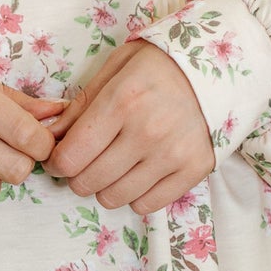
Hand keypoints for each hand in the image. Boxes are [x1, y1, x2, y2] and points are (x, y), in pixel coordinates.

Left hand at [42, 38, 214, 216]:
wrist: (221, 69)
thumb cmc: (160, 65)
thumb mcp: (115, 69)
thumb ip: (80, 105)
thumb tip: (50, 135)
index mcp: (122, 100)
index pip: (71, 156)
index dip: (56, 162)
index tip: (58, 158)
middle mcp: (147, 131)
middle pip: (88, 181)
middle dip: (76, 176)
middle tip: (84, 163)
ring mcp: (173, 154)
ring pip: (114, 198)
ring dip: (103, 188)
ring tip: (110, 168)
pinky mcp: (194, 170)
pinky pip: (147, 205)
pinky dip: (134, 196)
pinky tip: (137, 174)